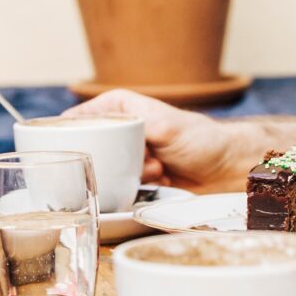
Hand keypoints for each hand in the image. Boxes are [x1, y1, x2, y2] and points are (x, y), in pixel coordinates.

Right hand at [67, 89, 266, 192]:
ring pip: (104, 171)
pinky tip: (161, 181)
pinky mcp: (133, 179)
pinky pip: (118, 188)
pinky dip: (136, 189)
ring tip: (159, 169)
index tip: (70, 150)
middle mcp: (118, 129)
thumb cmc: (200, 139)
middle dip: (111, 161)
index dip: (70, 134)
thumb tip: (103, 136)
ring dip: (129, 176)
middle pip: (88, 148)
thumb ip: (132, 127)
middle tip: (143, 160)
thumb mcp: (165, 127)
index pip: (77, 118)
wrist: (226, 169)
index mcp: (119, 106)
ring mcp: (125, 156)